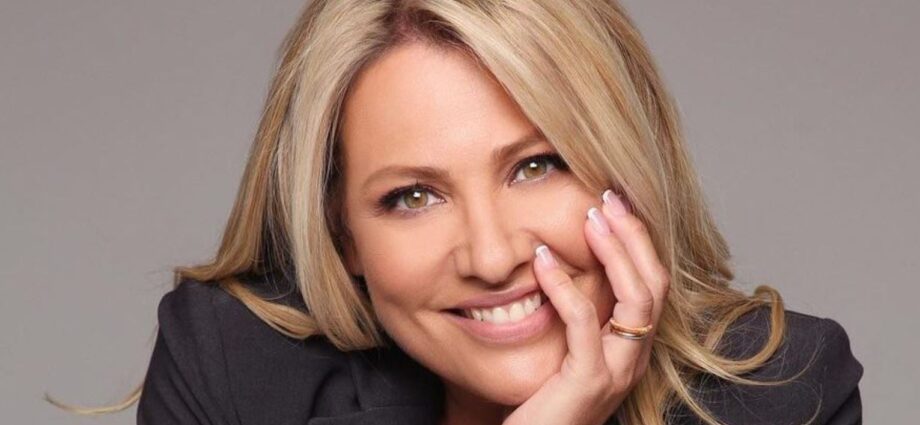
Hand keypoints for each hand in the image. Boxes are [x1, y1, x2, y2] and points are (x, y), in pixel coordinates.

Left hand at [501, 190, 669, 424]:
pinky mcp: (588, 383)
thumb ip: (574, 319)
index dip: (639, 243)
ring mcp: (616, 373)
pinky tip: (541, 262)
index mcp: (631, 350)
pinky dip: (564, 287)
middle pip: (655, 285)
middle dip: (635, 236)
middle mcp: (634, 360)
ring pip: (637, 300)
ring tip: (590, 218)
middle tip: (609, 198)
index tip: (616, 205)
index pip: (652, 286)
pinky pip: (583, 324)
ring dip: (615, 252)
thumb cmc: (541, 405)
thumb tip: (556, 263)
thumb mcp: (566, 355)